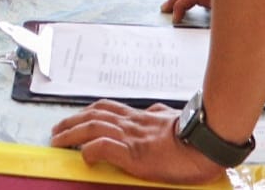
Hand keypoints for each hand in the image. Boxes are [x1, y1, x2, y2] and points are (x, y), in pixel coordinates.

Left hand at [51, 100, 225, 183]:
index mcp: (140, 117)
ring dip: (72, 133)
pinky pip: (105, 147)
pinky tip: (84, 156)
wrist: (208, 143)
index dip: (87, 112)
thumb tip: (155, 111)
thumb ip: (159, 115)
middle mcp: (132, 124)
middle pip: (93, 115)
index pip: (106, 108)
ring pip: (93, 127)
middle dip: (71, 121)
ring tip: (58, 140)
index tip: (75, 118)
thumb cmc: (195, 134)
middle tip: (56, 130)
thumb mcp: (173, 118)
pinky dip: (91, 150)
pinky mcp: (135, 155)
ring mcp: (132, 138)